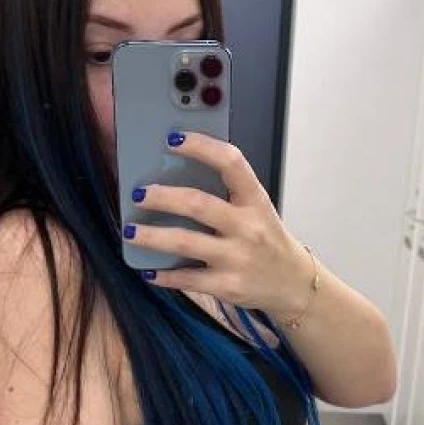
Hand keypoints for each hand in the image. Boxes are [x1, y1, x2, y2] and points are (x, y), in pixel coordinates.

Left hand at [123, 132, 312, 321]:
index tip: (173, 139)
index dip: (201, 147)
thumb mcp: (256, 210)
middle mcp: (247, 226)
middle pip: (198, 204)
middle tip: (138, 194)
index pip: (230, 162)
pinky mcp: (227, 285)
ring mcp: (237, 257)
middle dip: (162, 197)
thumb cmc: (265, 240)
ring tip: (130, 231)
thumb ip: (227, 194)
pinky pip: (187, 278)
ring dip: (152, 236)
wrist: (292, 282)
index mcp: (255, 200)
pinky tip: (148, 270)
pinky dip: (164, 275)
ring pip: (185, 242)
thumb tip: (175, 177)